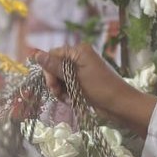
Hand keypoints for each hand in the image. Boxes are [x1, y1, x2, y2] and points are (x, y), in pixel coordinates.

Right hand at [32, 45, 156, 136]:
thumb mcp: (75, 77)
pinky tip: (72, 100)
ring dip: (60, 90)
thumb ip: (55, 66)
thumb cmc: (100, 88)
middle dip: (54, 81)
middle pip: (55, 67)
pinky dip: (67, 94)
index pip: (53, 55)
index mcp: (79, 51)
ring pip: (59, 78)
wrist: (120, 105)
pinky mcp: (83, 82)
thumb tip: (36, 54)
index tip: (52, 85)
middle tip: (59, 94)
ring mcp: (81, 70)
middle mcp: (79, 58)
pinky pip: (67, 85)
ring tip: (68, 99)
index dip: (49, 69)